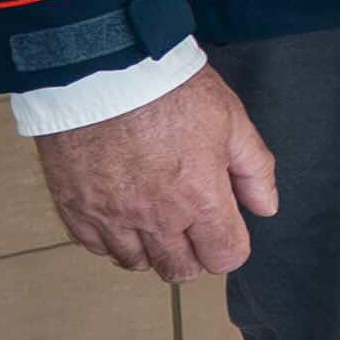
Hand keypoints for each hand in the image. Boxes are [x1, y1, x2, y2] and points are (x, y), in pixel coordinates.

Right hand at [37, 65, 283, 279]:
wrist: (101, 69)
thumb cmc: (169, 89)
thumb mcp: (231, 119)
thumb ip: (253, 169)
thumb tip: (265, 207)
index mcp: (200, 199)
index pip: (224, 257)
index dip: (230, 246)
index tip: (225, 227)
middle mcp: (155, 218)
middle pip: (179, 270)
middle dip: (193, 255)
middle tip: (191, 228)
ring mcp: (110, 216)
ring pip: (135, 263)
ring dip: (150, 249)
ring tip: (155, 219)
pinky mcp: (74, 208)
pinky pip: (95, 246)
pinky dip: (110, 238)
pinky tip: (121, 213)